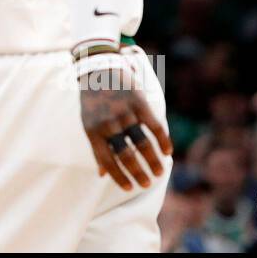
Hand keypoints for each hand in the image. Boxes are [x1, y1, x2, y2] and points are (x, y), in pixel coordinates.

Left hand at [78, 56, 172, 189]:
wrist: (98, 69)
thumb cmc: (93, 102)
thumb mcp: (88, 124)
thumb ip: (97, 148)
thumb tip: (102, 175)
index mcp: (94, 131)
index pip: (108, 161)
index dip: (119, 177)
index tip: (129, 188)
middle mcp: (109, 124)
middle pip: (127, 155)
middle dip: (139, 173)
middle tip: (147, 184)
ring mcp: (124, 113)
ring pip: (142, 143)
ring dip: (153, 161)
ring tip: (160, 172)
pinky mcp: (139, 102)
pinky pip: (154, 126)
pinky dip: (163, 141)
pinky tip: (168, 152)